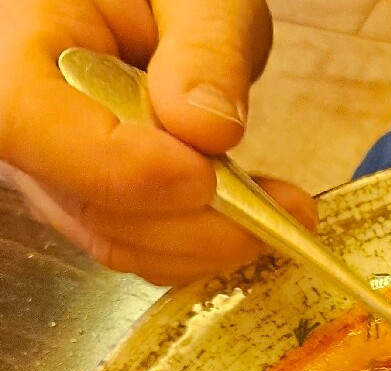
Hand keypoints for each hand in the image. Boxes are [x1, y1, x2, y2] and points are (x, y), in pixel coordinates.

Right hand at [0, 0, 317, 284]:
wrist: (161, 13)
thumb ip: (205, 51)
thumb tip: (204, 128)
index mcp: (18, 48)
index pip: (33, 127)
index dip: (120, 169)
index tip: (205, 178)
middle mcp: (26, 126)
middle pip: (89, 204)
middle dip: (196, 222)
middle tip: (285, 208)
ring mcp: (58, 175)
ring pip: (121, 242)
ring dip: (211, 243)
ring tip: (285, 210)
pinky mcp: (99, 206)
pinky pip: (144, 250)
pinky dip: (205, 247)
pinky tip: (256, 217)